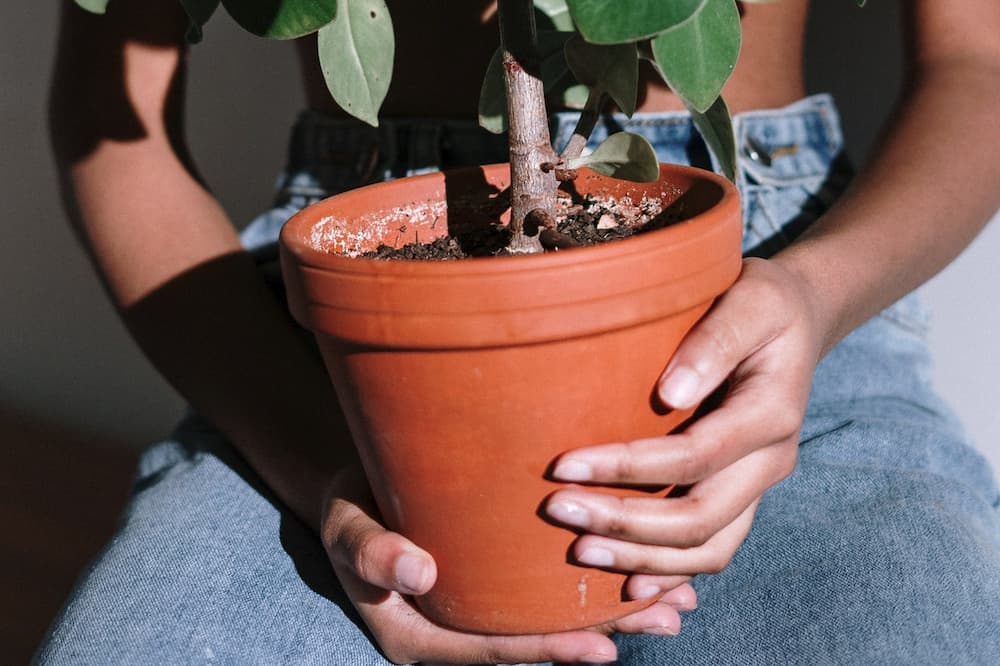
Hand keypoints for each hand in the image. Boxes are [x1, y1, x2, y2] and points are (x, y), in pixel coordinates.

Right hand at [320, 465, 698, 664]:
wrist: (356, 489)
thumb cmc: (347, 510)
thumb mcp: (344, 529)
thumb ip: (371, 551)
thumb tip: (417, 572)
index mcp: (423, 635)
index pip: (493, 649)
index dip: (547, 650)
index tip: (601, 647)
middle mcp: (462, 628)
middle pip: (538, 638)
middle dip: (606, 631)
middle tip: (667, 617)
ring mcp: (484, 605)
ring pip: (553, 614)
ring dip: (616, 607)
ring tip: (678, 599)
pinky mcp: (500, 577)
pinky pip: (549, 585)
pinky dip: (597, 575)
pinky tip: (645, 562)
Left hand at [544, 257, 820, 581]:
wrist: (798, 319)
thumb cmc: (764, 303)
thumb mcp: (749, 300)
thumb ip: (714, 342)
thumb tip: (671, 394)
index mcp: (771, 414)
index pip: (693, 457)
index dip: (627, 467)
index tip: (564, 466)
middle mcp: (770, 460)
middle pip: (699, 518)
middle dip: (625, 524)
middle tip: (558, 513)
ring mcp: (758, 483)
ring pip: (708, 548)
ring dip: (643, 560)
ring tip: (580, 552)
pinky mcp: (742, 493)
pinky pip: (712, 548)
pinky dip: (670, 572)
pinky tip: (626, 585)